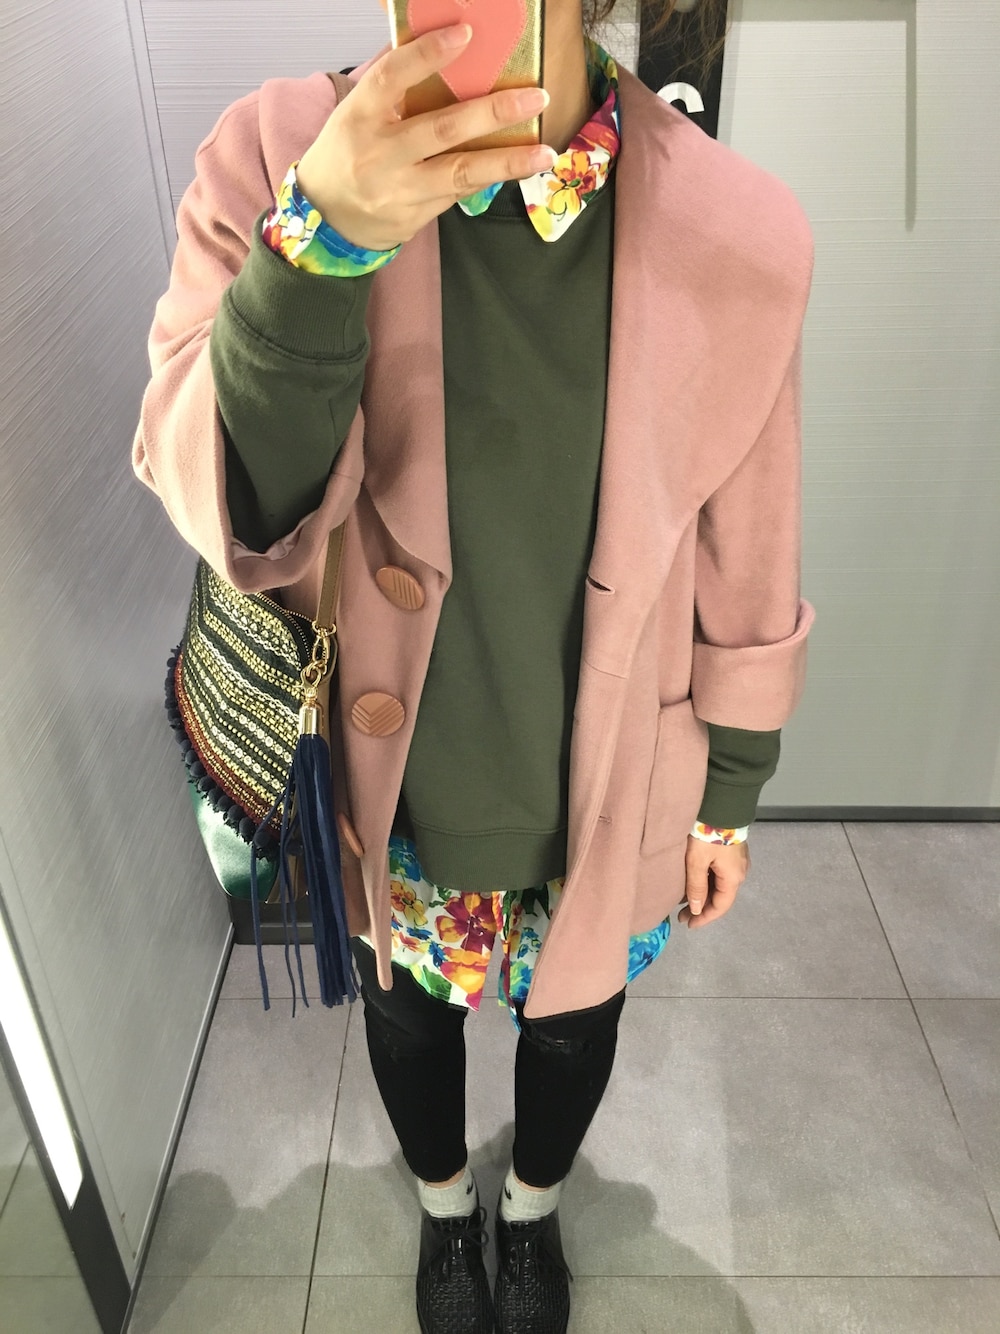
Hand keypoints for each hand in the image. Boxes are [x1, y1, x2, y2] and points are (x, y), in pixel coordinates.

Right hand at [296, 24, 555, 252]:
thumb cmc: (348, 153)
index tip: (465, 34)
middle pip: (442, 129)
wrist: (325, 218)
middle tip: (535, 98)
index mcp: (361, 115)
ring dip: (507, 162)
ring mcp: (399, 190)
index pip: (392, 77)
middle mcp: (380, 153)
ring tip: (544, 152)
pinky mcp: (414, 217)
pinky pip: (458, 193)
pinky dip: (488, 178)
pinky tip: (517, 167)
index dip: (427, 54)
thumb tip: (432, 41)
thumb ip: (393, 84)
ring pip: (460, 172)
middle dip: (493, 113)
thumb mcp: (357, 112)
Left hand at [677, 836, 750, 928]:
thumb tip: (696, 909)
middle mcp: (739, 873)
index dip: (704, 918)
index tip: (688, 924)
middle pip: (721, 897)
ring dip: (703, 894)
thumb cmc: (707, 835)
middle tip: (682, 915)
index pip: (720, 907)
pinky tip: (694, 882)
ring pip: (720, 886)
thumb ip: (696, 887)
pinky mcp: (732, 852)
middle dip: (702, 908)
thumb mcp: (696, 862)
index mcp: (733, 878)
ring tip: (684, 900)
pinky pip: (719, 874)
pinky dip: (707, 882)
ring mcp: (738, 862)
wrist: (721, 805)